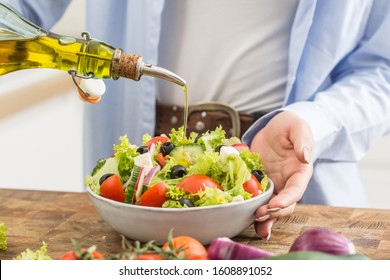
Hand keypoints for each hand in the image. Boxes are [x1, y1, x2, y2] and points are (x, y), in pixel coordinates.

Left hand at [250, 111, 313, 238]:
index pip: (296, 190)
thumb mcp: (297, 127)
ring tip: (255, 223)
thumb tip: (305, 156)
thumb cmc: (289, 126)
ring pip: (272, 207)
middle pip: (285, 204)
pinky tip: (246, 220)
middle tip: (259, 214)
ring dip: (265, 218)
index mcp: (300, 172)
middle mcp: (288, 182)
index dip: (286, 199)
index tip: (275, 204)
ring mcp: (274, 185)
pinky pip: (259, 200)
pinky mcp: (261, 184)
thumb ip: (302, 140)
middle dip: (274, 212)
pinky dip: (253, 212)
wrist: (275, 128)